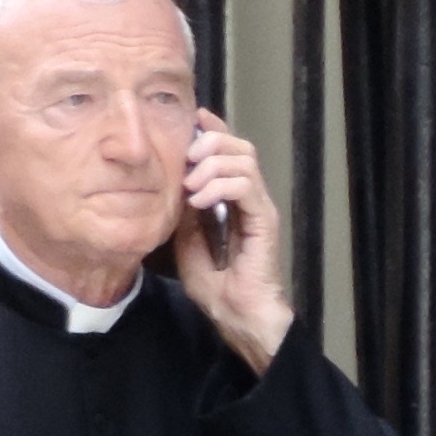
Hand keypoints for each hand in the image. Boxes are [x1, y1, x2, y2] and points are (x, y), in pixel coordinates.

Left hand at [175, 112, 295, 373]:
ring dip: (211, 164)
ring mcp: (258, 206)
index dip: (209, 129)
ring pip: (244, 158)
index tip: (188, 122)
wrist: (237, 313)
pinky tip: (200, 201)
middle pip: (238, 144)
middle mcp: (248, 196)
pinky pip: (245, 185)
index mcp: (230, 197)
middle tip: (184, 161)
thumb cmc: (215, 284)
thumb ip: (183, 208)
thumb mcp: (184, 237)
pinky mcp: (264, 220)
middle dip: (208, 142)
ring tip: (190, 186)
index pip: (226, 148)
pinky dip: (220, 185)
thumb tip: (171, 178)